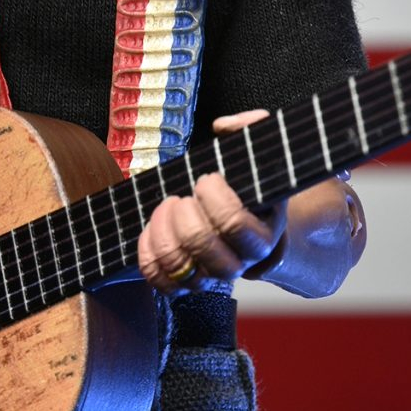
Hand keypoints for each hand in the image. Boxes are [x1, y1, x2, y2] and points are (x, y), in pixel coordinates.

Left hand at [133, 109, 284, 289]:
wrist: (241, 221)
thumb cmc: (245, 187)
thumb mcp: (256, 155)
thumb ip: (251, 128)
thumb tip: (222, 126)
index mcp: (263, 235)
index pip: (234, 224)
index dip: (214, 199)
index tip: (205, 179)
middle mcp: (239, 263)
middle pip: (203, 246)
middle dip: (183, 214)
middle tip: (180, 196)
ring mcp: (211, 276)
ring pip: (179, 267)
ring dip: (162, 231)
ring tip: (166, 207)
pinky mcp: (186, 284)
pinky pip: (161, 282)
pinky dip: (148, 256)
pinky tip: (153, 230)